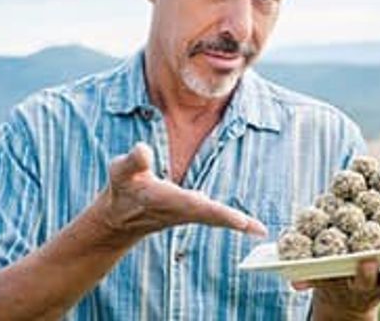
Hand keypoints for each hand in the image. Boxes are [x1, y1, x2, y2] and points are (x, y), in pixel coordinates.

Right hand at [87, 143, 267, 245]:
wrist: (119, 218)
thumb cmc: (123, 188)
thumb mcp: (122, 171)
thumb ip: (133, 161)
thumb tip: (142, 149)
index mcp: (166, 200)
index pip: (195, 206)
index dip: (217, 212)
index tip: (239, 220)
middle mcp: (179, 210)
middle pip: (211, 216)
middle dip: (234, 221)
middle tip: (260, 230)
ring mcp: (186, 214)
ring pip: (214, 218)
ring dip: (236, 223)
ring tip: (259, 229)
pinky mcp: (188, 213)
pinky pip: (212, 216)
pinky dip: (229, 219)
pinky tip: (245, 223)